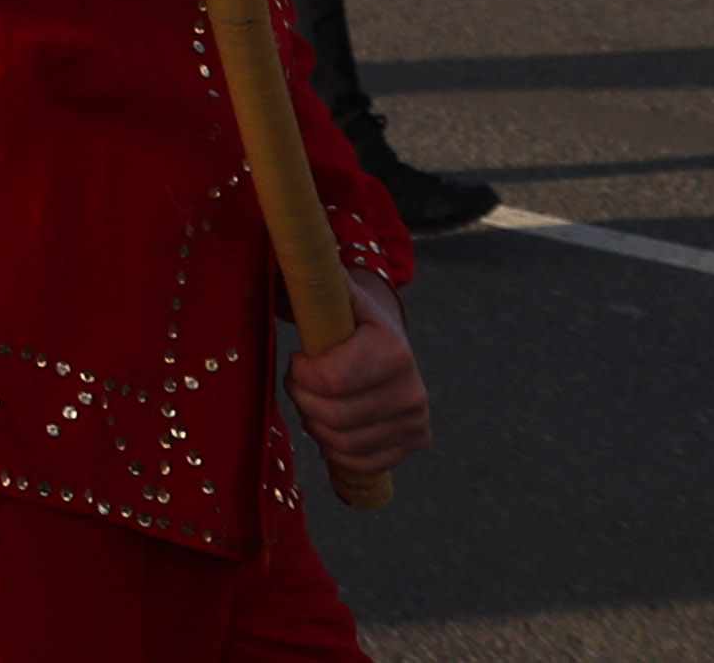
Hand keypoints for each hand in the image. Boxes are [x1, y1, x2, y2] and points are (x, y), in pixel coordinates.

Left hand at [288, 292, 428, 484]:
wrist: (389, 345)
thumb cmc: (351, 321)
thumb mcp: (338, 296)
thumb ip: (318, 279)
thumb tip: (300, 249)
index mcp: (392, 349)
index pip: (330, 381)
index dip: (300, 374)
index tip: (297, 359)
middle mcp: (413, 389)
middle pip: (333, 417)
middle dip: (303, 400)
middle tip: (300, 383)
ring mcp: (416, 421)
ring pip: (342, 444)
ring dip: (316, 425)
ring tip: (315, 402)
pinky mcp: (413, 443)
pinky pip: (361, 464)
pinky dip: (335, 451)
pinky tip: (331, 426)